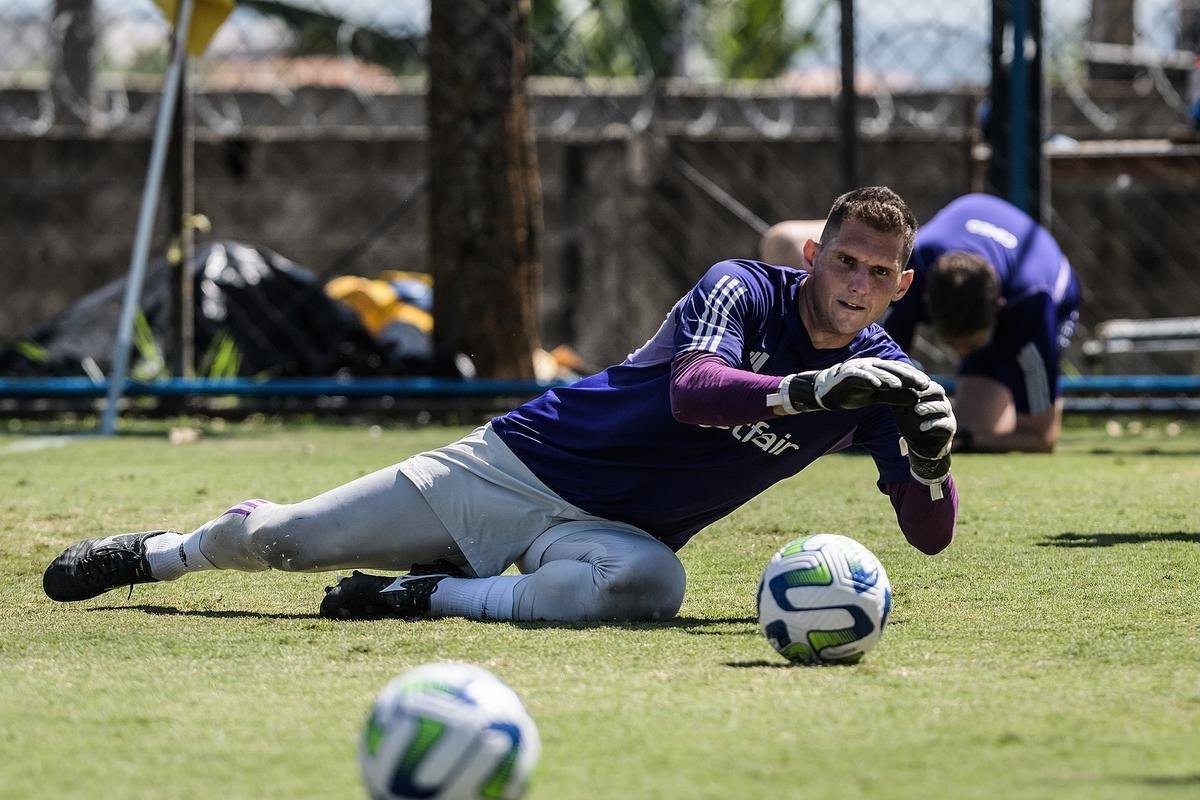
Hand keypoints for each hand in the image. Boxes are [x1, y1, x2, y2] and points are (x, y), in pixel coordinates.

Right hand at [768, 358, 930, 413]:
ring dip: (890, 377)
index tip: (928, 386)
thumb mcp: (875, 397)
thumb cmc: (850, 393)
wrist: (823, 392)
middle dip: (908, 376)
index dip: (914, 377)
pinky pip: (859, 376)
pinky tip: (878, 385)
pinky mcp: (846, 374)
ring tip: (902, 385)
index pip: (900, 372)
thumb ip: (893, 397)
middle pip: (893, 369)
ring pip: (878, 371)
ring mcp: (858, 369)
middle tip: (923, 384)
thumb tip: (914, 400)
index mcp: (878, 370)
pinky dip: (868, 379)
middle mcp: (870, 366)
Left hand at [891, 381, 955, 488]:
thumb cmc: (911, 425)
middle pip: (939, 391)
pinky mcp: (949, 429)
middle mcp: (941, 403)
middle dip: (927, 391)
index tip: (907, 382)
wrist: (921, 447)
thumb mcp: (901, 411)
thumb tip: (884, 385)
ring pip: (943, 407)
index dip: (918, 382)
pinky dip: (933, 424)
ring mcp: (947, 415)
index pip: (927, 383)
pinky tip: (922, 427)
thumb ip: (897, 399)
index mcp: (930, 395)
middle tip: (916, 393)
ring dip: (930, 407)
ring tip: (917, 410)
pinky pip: (944, 424)